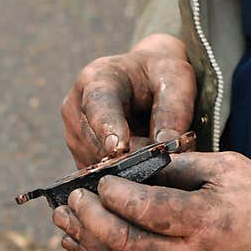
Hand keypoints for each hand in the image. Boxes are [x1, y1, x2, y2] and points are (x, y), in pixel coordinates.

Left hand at [52, 151, 250, 250]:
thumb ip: (180, 167)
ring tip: (61, 222)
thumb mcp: (232, 170)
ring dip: (85, 244)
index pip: (144, 209)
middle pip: (122, 242)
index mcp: (205, 220)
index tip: (98, 180)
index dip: (113, 195)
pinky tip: (80, 247)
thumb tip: (133, 164)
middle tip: (69, 200)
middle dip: (88, 219)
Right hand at [61, 34, 195, 167]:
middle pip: (98, 145)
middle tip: (165, 158)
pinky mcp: (79, 158)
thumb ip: (174, 109)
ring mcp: (74, 137)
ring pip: (99, 165)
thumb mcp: (177, 79)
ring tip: (154, 154)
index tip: (119, 148)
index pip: (98, 106)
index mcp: (96, 79)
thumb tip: (165, 144)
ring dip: (129, 167)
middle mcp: (75, 109)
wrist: (145, 79)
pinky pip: (100, 176)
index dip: (108, 128)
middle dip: (131, 156)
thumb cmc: (160, 74)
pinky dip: (123, 175)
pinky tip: (142, 163)